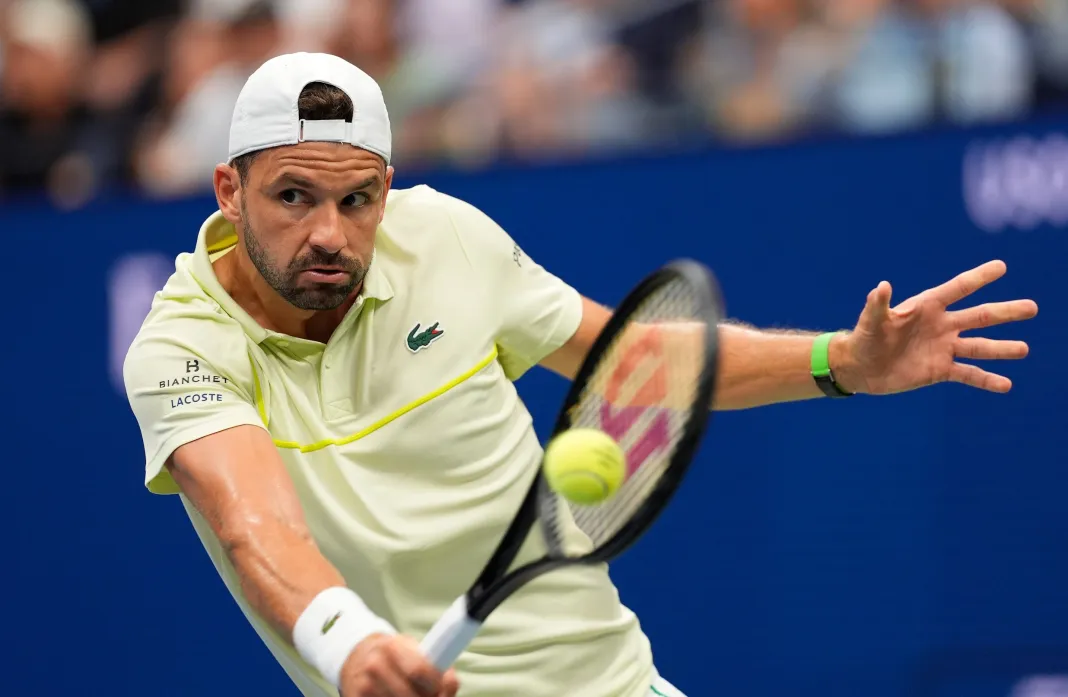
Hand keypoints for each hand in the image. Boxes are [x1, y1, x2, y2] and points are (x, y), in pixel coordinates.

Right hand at [339, 634, 458, 696]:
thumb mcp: (414, 650)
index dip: (435, 684)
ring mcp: (363, 685)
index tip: (441, 689)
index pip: (419, 669)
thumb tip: (449, 685)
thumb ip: (437, 663)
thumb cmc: (395, 656)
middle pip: (410, 695)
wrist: (358, 658)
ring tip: (413, 694)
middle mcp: (374, 664)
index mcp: (392, 645)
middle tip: (430, 695)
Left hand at [833, 260, 1037, 394]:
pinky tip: (1005, 385)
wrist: (861, 366)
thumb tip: (882, 286)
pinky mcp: (941, 370)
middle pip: (980, 316)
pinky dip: (986, 380)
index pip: (958, 288)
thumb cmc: (865, 337)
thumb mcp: (871, 321)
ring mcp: (944, 348)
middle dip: (1006, 312)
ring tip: (1024, 349)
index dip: (978, 277)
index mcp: (927, 307)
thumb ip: (878, 305)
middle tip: (1033, 307)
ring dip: (1002, 349)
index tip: (1001, 266)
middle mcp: (942, 325)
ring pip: (980, 346)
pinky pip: (969, 374)